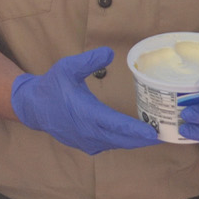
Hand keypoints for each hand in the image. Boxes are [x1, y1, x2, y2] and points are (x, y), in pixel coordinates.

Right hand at [11, 47, 159, 155]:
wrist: (34, 107)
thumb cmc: (52, 86)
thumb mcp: (67, 67)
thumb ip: (89, 61)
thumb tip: (110, 53)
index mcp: (86, 114)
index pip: (116, 125)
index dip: (135, 131)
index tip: (153, 133)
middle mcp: (88, 132)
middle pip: (122, 140)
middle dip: (143, 139)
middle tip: (163, 134)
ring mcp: (87, 142)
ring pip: (117, 144)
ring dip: (134, 141)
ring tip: (153, 134)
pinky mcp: (86, 145)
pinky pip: (109, 145)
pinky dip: (122, 142)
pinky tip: (133, 136)